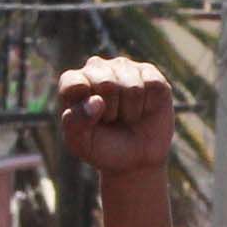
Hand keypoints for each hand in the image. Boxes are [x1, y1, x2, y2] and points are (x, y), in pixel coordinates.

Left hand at [54, 55, 178, 182]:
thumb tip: (97, 101)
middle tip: (113, 119)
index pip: (74, 83)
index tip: (91, 120)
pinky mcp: (150, 74)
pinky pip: (153, 85)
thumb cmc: (103, 147)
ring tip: (128, 116)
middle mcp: (97, 68)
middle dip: (113, 111)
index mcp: (73, 81)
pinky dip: (149, 105)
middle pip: (106, 84)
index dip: (86, 107)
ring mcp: (125, 68)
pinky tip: (144, 109)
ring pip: (133, 86)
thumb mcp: (80, 143)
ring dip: (132, 111)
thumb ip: (76, 122)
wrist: (136, 159)